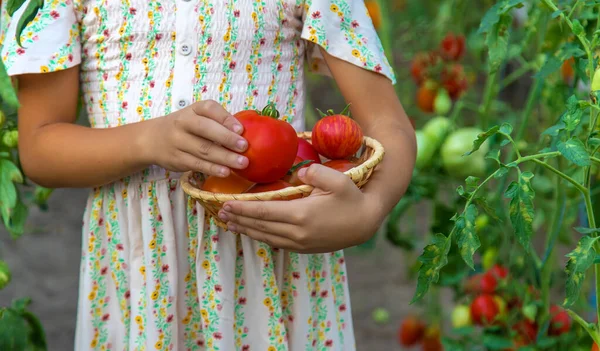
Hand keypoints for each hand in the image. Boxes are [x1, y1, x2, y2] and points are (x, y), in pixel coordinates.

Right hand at [144, 100, 248, 176]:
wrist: (152, 139)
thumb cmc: (186, 127)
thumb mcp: (197, 116)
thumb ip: (218, 121)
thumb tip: (248, 132)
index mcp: (193, 109)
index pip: (210, 109)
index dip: (226, 119)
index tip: (241, 129)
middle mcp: (183, 122)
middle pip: (206, 130)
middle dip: (227, 139)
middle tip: (245, 147)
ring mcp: (178, 141)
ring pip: (203, 150)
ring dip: (224, 157)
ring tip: (242, 163)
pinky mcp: (177, 159)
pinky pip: (196, 164)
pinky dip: (212, 169)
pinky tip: (225, 172)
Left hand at [218, 163, 383, 252]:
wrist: (365, 223)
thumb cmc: (351, 197)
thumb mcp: (337, 179)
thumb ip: (315, 173)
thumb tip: (297, 173)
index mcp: (302, 215)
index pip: (264, 212)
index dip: (243, 209)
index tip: (226, 204)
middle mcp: (297, 232)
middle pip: (260, 226)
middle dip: (239, 219)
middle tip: (220, 212)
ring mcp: (300, 243)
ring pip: (266, 237)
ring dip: (247, 230)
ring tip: (230, 224)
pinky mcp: (304, 248)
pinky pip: (276, 243)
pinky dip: (261, 237)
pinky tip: (253, 232)